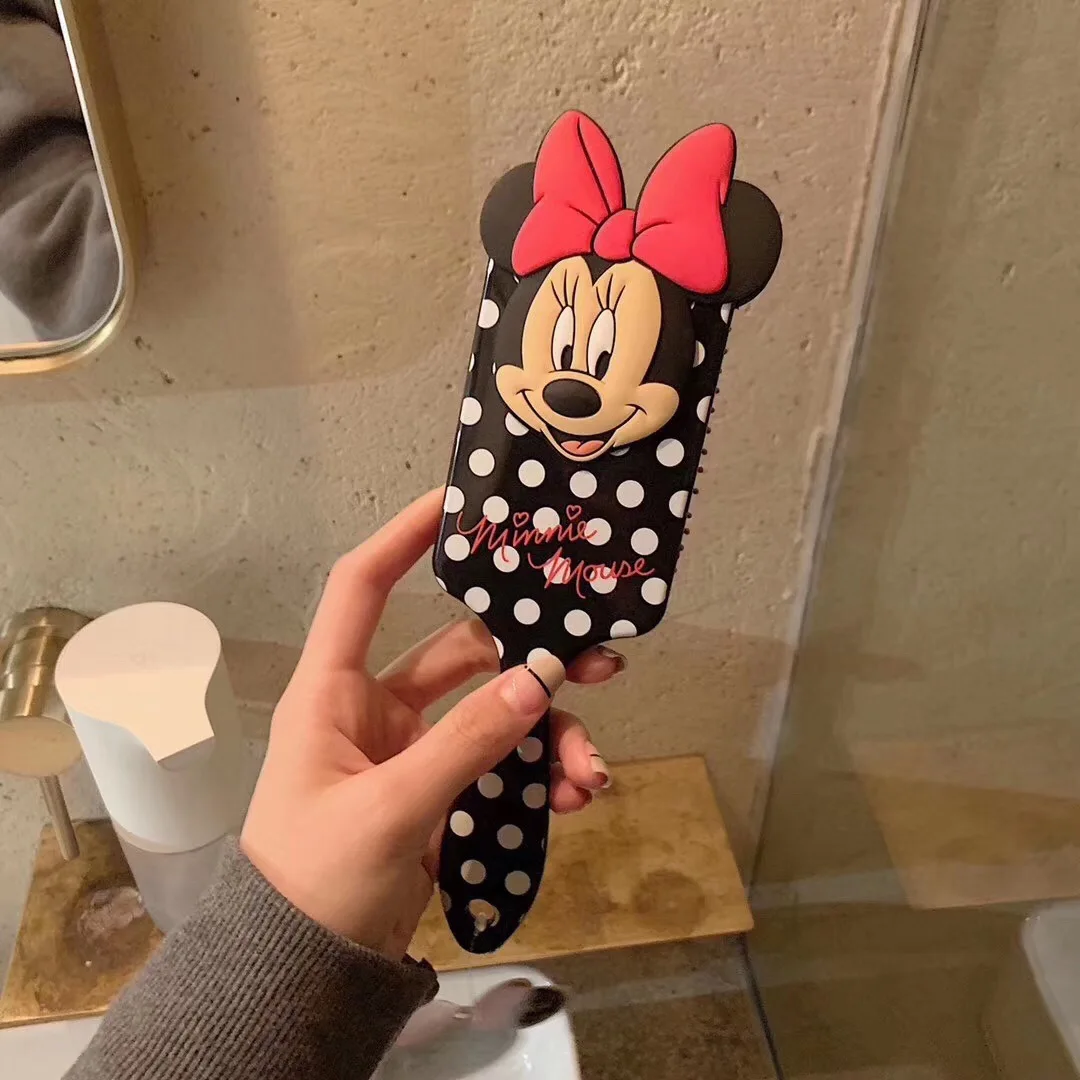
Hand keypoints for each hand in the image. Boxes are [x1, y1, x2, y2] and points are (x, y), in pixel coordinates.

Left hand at [241, 488, 621, 958]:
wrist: (306, 975)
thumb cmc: (315, 879)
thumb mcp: (388, 810)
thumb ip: (466, 745)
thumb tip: (540, 681)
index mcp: (335, 691)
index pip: (362, 588)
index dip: (403, 537)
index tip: (459, 502)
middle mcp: (377, 707)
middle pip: (465, 653)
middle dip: (531, 656)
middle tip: (599, 658)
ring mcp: (416, 751)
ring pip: (497, 714)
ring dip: (550, 734)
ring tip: (593, 772)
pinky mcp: (444, 793)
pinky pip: (502, 765)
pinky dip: (541, 775)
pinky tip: (577, 798)